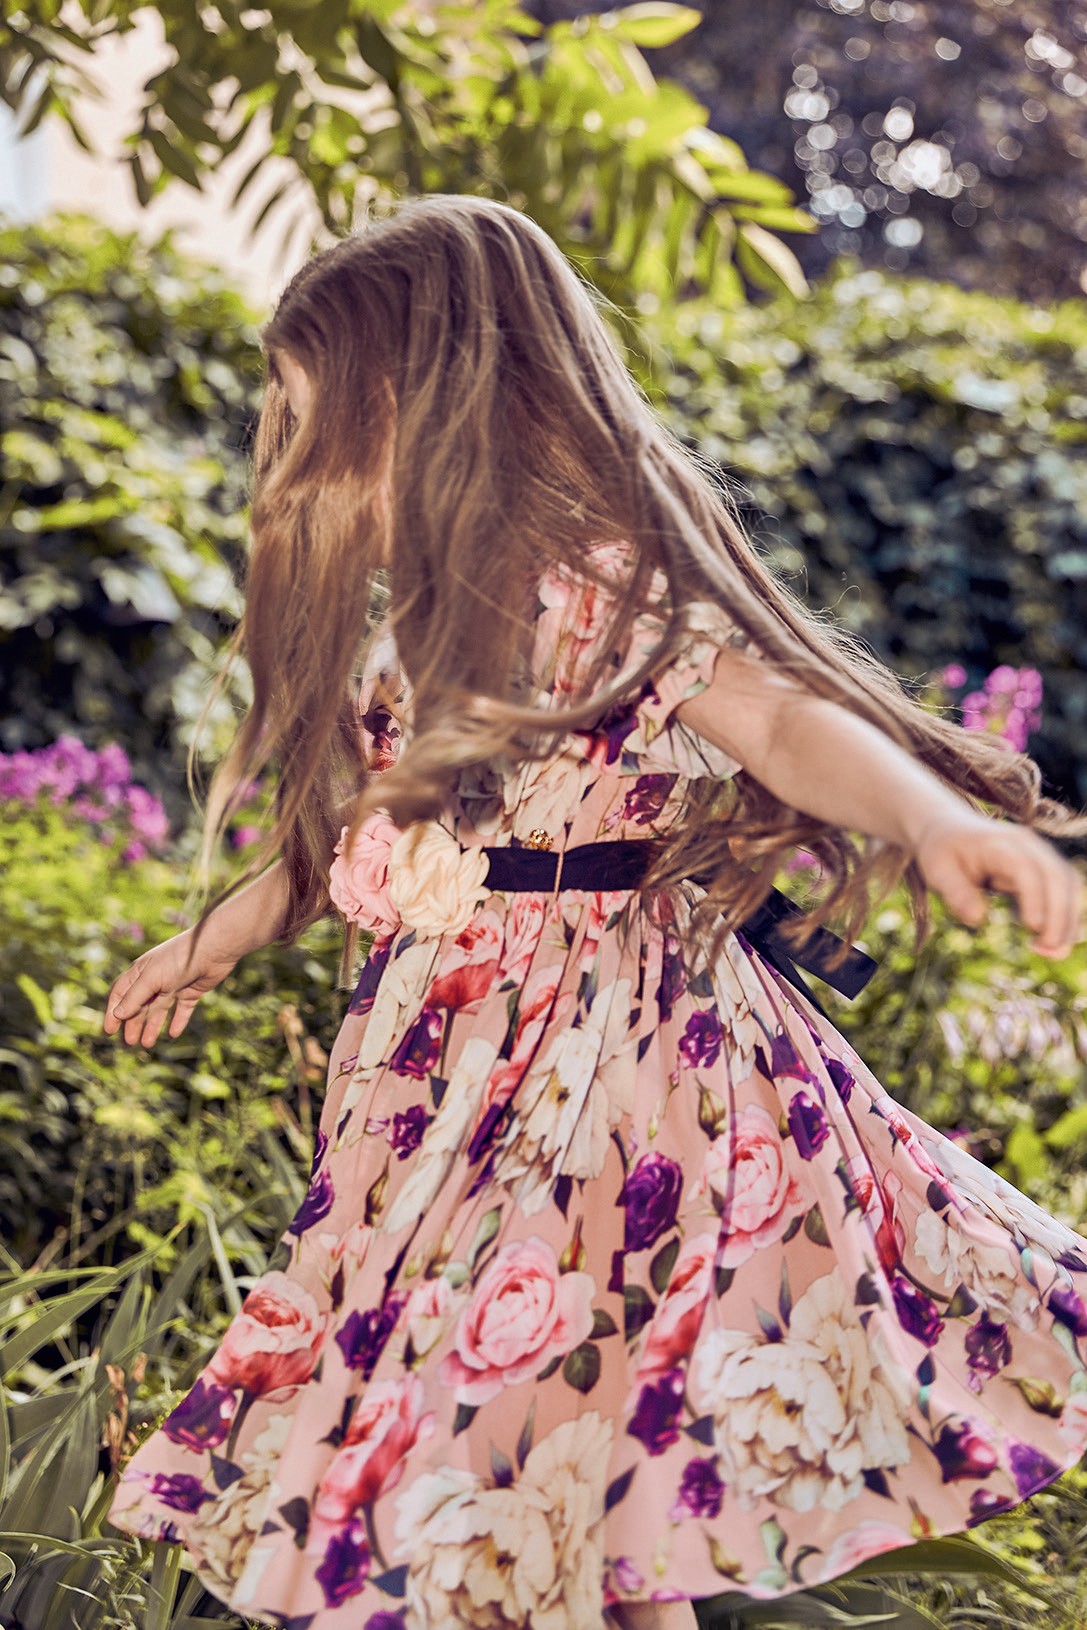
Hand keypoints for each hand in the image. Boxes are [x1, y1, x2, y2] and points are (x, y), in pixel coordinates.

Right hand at [103, 928, 240, 1048]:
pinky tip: (173, 1034)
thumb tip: (117, 1014)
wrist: (213, 949)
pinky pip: (182, 1010)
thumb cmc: (178, 959)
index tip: (109, 1032)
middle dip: (133, 1024)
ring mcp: (173, 986)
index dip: (113, 1012)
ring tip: (147, 1044)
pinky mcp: (191, 992)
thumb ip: (135, 997)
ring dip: (152, 1026)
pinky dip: (177, 1022)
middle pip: (139, 1006)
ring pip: (159, 1010)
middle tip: (129, 1043)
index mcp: (140, 972)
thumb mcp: (152, 979)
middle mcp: (155, 980)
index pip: (120, 994)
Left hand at [911, 811, 1083, 957]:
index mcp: (1000, 843)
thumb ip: (956, 892)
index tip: (1032, 927)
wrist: (950, 828)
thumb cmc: (943, 851)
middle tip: (1048, 951)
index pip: (1027, 869)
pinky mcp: (1044, 867)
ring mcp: (1040, 853)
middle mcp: (1028, 845)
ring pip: (1068, 884)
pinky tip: (1053, 944)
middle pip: (1058, 876)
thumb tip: (977, 919)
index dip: (1034, 897)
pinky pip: (1065, 890)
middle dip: (1060, 915)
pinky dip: (1065, 917)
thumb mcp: (937, 869)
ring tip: (1054, 954)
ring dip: (1068, 920)